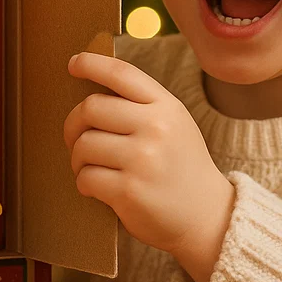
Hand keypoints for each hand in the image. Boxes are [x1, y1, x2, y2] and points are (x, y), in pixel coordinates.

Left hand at [64, 51, 235, 281]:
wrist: (208, 218)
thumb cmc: (180, 168)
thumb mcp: (173, 126)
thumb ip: (141, 106)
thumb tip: (91, 90)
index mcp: (166, 107)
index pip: (122, 73)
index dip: (92, 64)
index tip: (73, 64)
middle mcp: (156, 128)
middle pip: (91, 108)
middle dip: (73, 124)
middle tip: (75, 139)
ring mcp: (143, 159)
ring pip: (84, 145)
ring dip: (77, 158)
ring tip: (89, 168)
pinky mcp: (129, 190)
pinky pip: (86, 177)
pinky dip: (84, 183)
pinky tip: (97, 188)